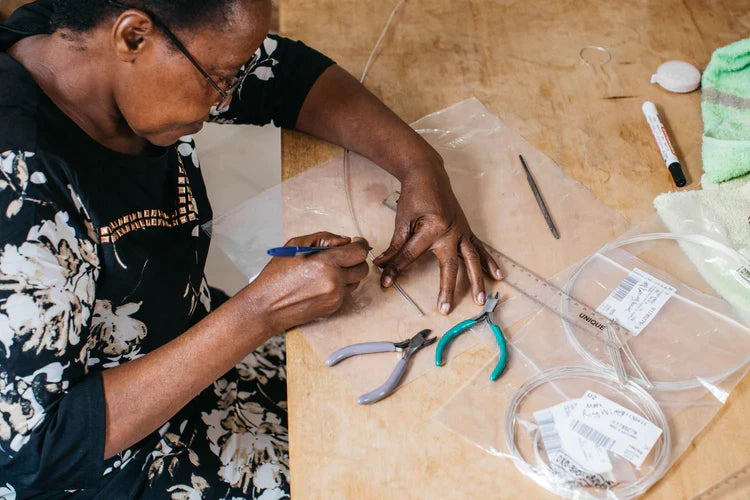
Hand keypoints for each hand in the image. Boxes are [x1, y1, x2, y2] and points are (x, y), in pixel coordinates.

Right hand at [246, 232, 369, 331]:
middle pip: (363, 267)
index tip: (356, 242)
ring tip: (329, 269)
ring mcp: (336, 297)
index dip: (360, 244)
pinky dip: (340, 285)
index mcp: (326, 263)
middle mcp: (335, 282)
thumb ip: (324, 238)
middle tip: (344, 254)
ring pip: (356, 281)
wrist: (266, 307)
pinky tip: (323, 282)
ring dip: (349, 272)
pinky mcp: (334, 307)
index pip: (359, 252)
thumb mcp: (296, 245)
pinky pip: (346, 292)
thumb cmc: (276, 276)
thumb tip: (344, 240)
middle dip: (356, 258)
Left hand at [373, 164, 502, 314]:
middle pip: (450, 265)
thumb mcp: (402, 220)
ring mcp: (462, 231)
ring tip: (479, 300)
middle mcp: (451, 231)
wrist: (429, 174)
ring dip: (476, 281)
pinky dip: (488, 262)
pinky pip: (480, 249)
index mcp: (432, 228)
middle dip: (447, 288)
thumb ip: (396, 246)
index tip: (386, 282)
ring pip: (471, 260)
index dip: (396, 268)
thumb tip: (382, 266)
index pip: (411, 255)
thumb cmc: (415, 195)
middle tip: (444, 308)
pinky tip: (497, 276)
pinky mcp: (467, 230)